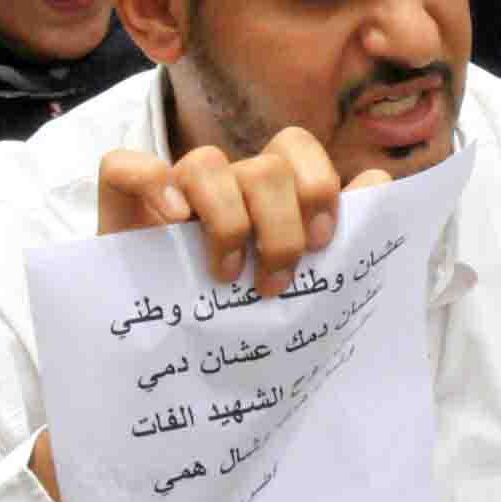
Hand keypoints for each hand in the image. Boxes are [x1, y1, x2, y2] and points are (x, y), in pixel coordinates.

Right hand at [95, 125, 367, 295]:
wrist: (167, 354)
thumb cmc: (238, 315)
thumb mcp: (293, 282)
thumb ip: (338, 235)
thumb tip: (381, 180)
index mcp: (265, 192)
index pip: (297, 147)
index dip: (317, 185)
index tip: (319, 243)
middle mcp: (223, 183)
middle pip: (264, 166)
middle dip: (281, 226)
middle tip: (275, 280)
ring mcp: (170, 192)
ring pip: (206, 162)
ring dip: (228, 220)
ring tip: (226, 274)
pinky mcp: (119, 207)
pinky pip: (124, 166)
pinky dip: (152, 184)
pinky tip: (174, 222)